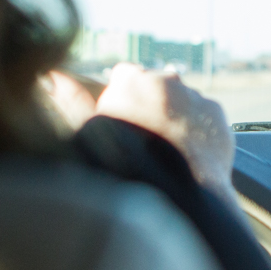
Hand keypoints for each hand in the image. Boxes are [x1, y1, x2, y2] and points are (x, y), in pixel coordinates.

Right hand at [45, 65, 236, 198]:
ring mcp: (195, 95)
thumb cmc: (125, 167)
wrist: (175, 194)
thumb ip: (72, 100)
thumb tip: (53, 76)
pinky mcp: (217, 115)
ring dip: (175, 116)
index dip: (121, 98)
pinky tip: (188, 154)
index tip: (120, 119)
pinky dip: (197, 130)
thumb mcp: (89, 132)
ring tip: (167, 152)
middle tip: (143, 140)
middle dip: (150, 104)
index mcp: (132, 79)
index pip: (124, 75)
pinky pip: (204, 117)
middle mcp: (166, 79)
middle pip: (155, 86)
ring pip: (181, 101)